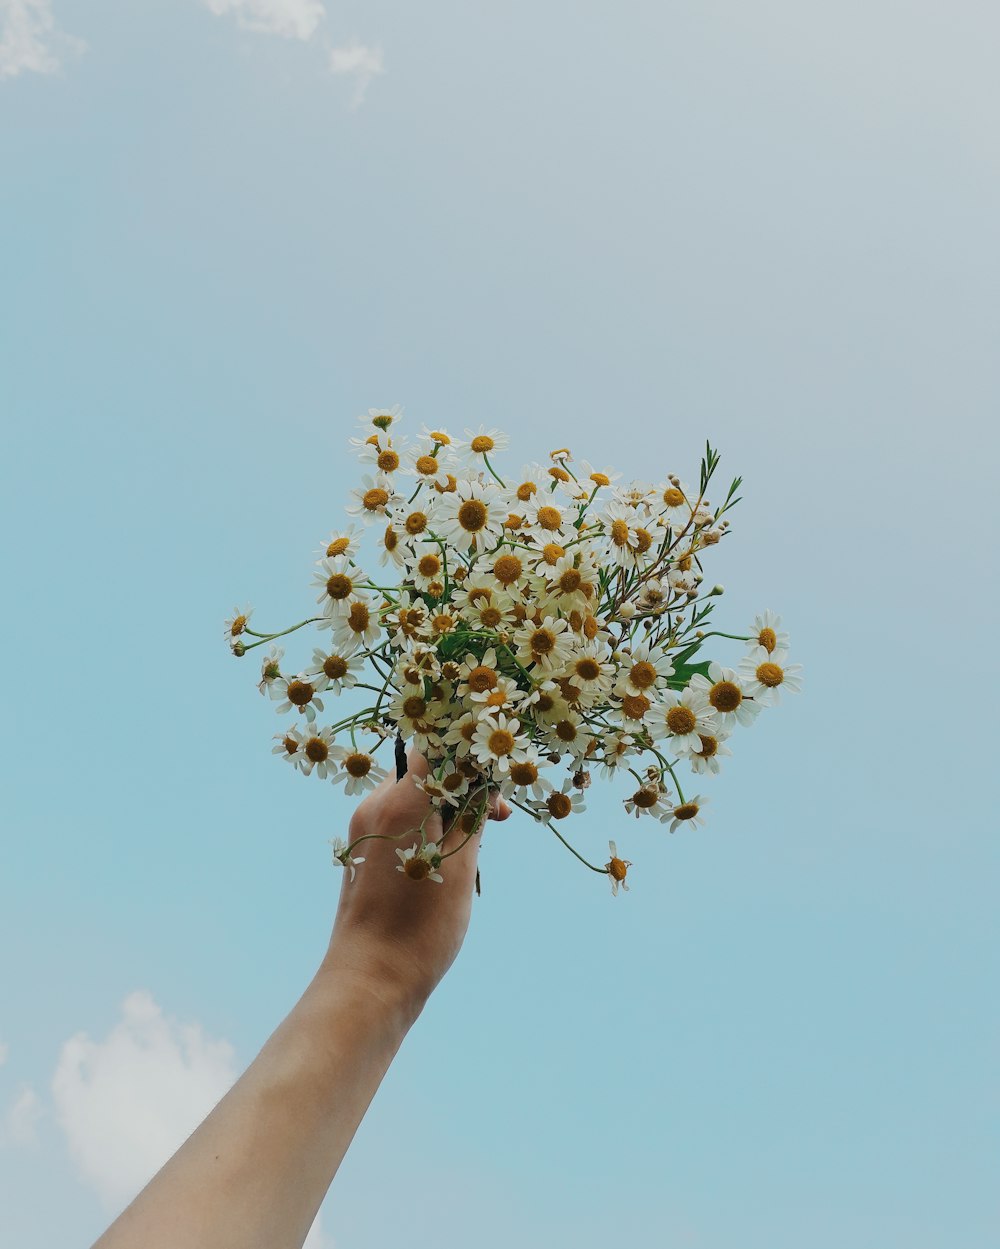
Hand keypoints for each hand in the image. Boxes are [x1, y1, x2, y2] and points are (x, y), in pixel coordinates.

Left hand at [321, 750, 510, 1015]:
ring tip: (477, 845)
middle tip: (499, 818)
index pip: (435, 746)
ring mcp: (365, 830)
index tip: (499, 781)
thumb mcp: (461, 867)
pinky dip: (430, 828)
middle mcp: (374, 806)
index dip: (471, 754)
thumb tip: (484, 780)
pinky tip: (450, 861)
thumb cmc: (421, 927)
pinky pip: (402, 821)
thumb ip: (473, 815)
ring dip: (450, 809)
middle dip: (466, 784)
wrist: (369, 981)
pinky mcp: (363, 852)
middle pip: (426, 770)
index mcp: (399, 802)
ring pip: (416, 797)